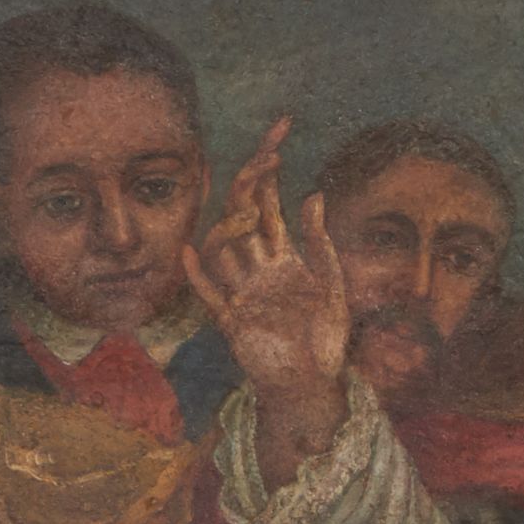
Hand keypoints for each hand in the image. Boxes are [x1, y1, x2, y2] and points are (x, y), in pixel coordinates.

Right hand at [185, 116, 351, 480]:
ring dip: (233, 224)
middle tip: (268, 151)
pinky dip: (199, 274)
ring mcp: (242, 292)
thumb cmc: (324, 340)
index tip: (278, 139)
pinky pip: (210, 294)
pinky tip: (190, 250)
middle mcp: (257, 269)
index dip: (270, 173)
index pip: (269, 206)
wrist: (312, 384)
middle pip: (244, 216)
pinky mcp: (233, 320)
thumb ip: (320, 244)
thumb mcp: (332, 287)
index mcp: (282, 259)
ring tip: (249, 207)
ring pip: (225, 248)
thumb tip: (313, 193)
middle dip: (254, 182)